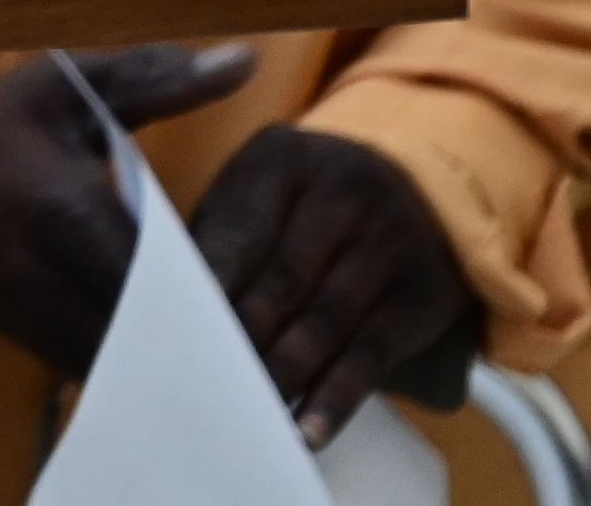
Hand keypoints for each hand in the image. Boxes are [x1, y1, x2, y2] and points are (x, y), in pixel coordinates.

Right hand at [0, 39, 256, 378]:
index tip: (265, 306)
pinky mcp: (23, 342)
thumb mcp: (68, 85)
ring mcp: (31, 317)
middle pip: (146, 335)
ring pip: (121, 366)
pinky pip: (94, 371)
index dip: (214, 300)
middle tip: (265, 349)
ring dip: (169, 369)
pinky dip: (133, 371)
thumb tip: (248, 61)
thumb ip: (158, 76)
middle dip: (201, 347)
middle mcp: (47, 277)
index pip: (158, 276)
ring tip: (229, 366)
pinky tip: (172, 364)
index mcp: (65, 210)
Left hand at [185, 120, 481, 448]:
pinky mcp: (422, 292)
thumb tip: (168, 317)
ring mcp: (391, 237)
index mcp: (282, 158)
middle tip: (203, 391)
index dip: (207, 291)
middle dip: (241, 341)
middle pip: (281, 279)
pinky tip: (309, 432)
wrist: (417, 189)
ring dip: (284, 376)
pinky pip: (372, 353)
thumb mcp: (258, 195)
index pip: (238, 231)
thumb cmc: (301, 209)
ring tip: (247, 419)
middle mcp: (344, 187)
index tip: (175, 339)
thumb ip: (216, 245)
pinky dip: (336, 398)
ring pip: (325, 321)